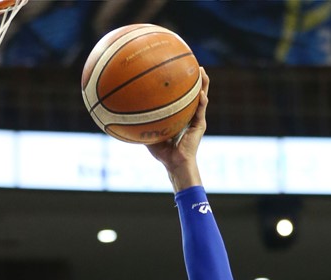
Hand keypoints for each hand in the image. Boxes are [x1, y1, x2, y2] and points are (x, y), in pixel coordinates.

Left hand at [146, 68, 208, 188]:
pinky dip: (202, 102)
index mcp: (180, 116)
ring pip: (201, 97)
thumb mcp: (150, 135)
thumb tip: (127, 116)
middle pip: (193, 93)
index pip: (181, 97)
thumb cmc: (163, 153)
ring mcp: (196, 120)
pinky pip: (201, 111)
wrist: (176, 164)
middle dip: (193, 78)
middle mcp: (189, 116)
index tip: (175, 70)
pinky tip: (202, 94)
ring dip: (203, 84)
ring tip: (201, 71)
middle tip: (190, 64)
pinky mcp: (200, 125)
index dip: (180, 85)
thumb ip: (142, 125)